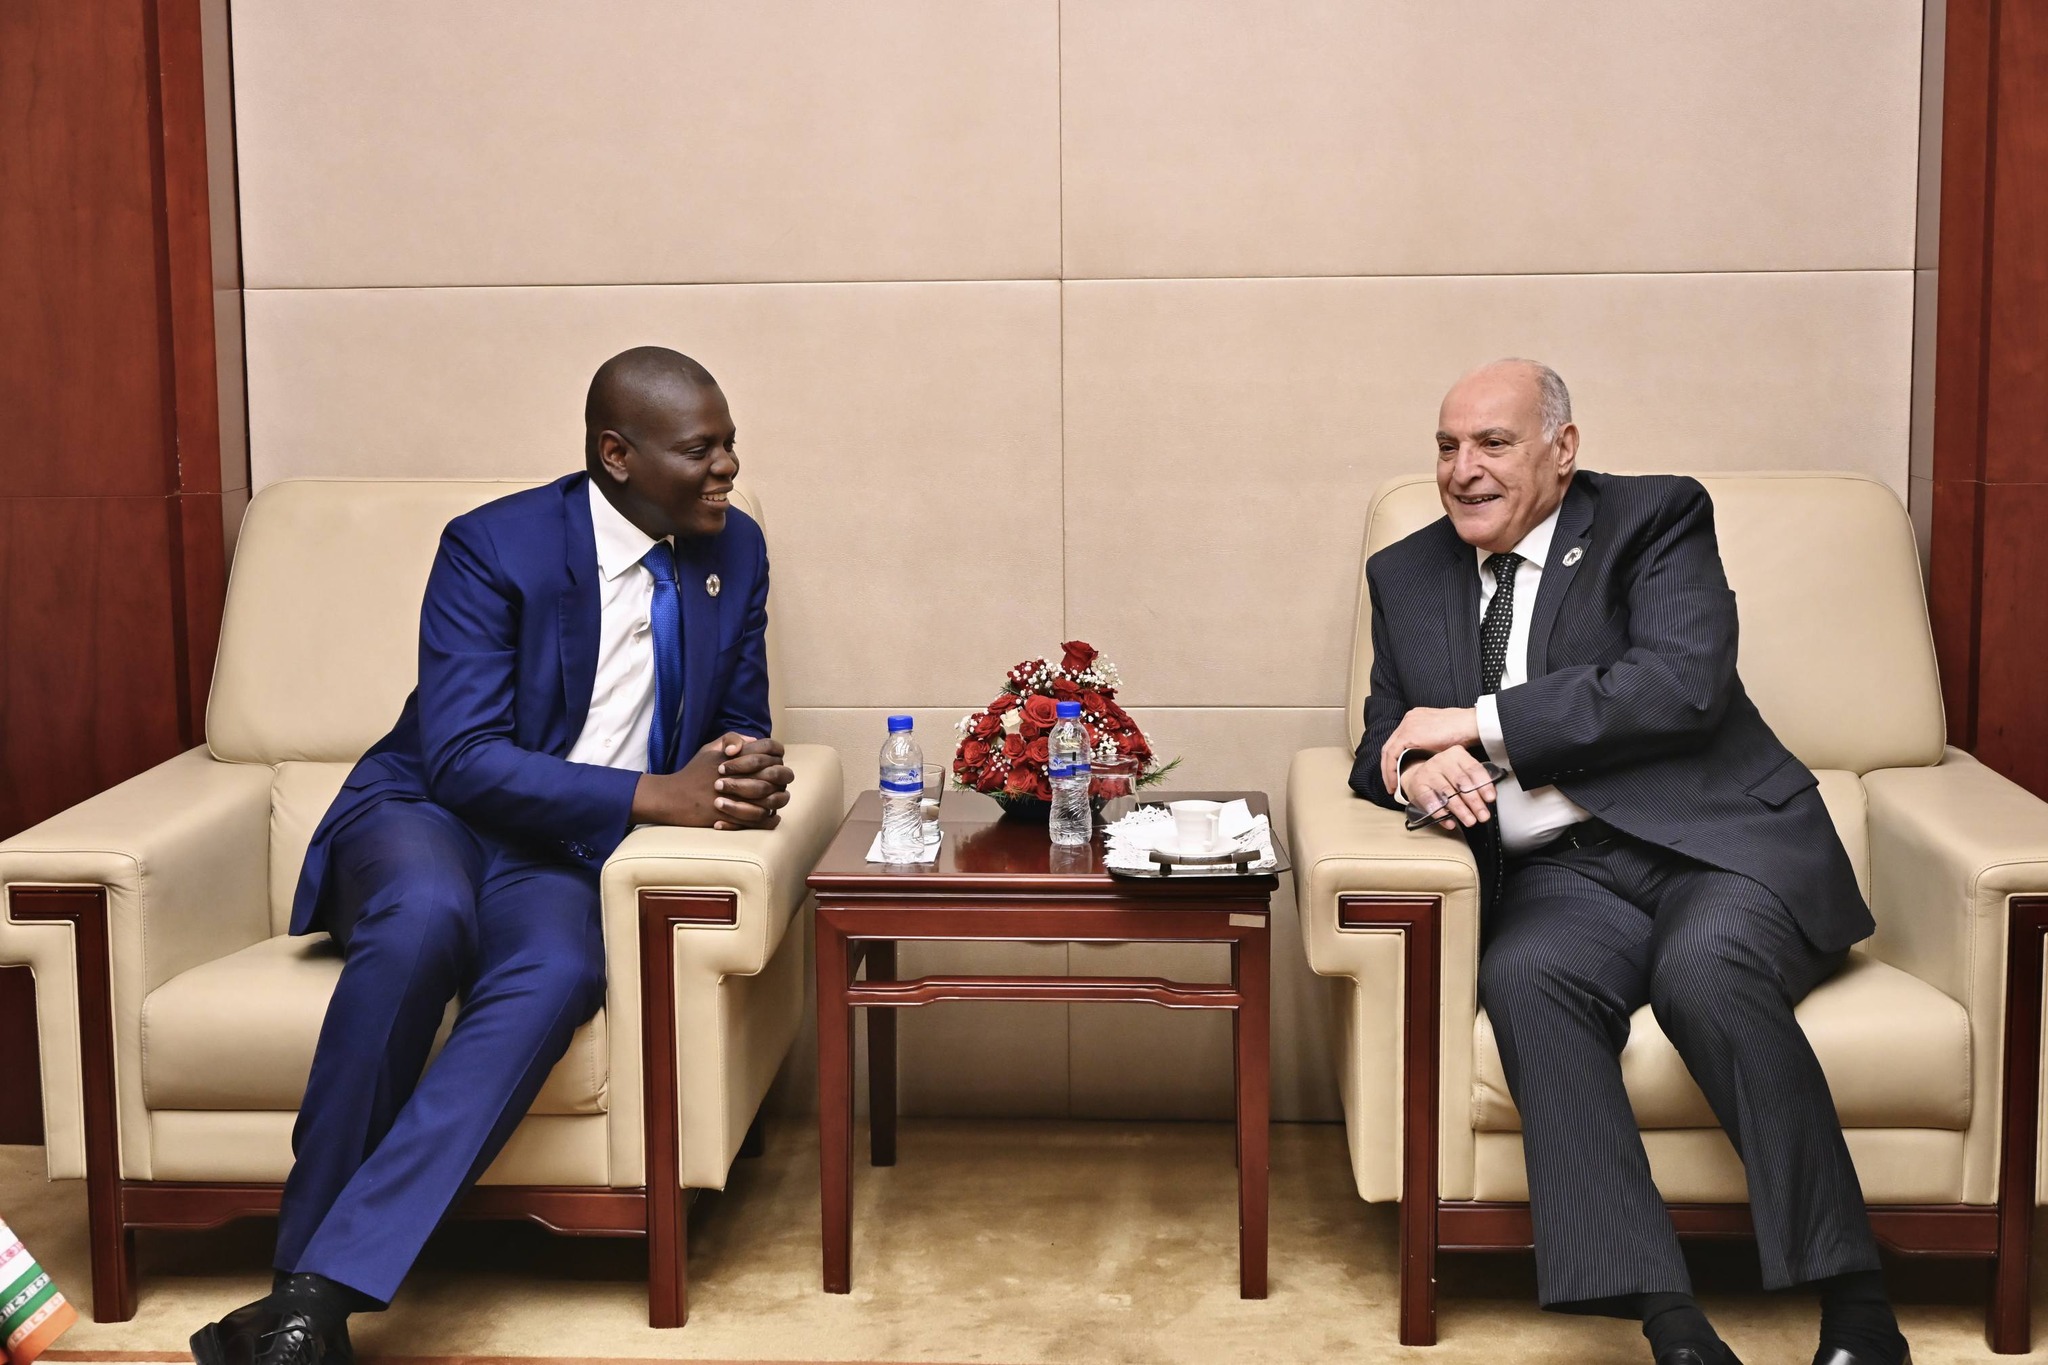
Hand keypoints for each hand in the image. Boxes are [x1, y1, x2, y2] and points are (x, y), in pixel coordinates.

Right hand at [632, 733, 792, 830]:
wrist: (673, 797)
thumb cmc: (693, 772)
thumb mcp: (709, 749)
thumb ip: (731, 739)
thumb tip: (754, 740)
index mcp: (735, 755)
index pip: (770, 750)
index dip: (777, 756)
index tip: (775, 763)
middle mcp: (738, 774)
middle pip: (776, 774)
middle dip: (781, 778)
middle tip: (781, 783)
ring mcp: (735, 796)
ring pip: (771, 798)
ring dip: (778, 799)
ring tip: (778, 799)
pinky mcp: (732, 816)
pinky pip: (760, 819)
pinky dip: (769, 819)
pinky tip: (772, 816)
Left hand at [1378, 706, 1481, 792]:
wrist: (1469, 725)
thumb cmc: (1462, 733)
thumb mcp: (1441, 740)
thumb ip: (1430, 747)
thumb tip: (1427, 763)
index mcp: (1416, 720)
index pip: (1398, 742)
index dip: (1395, 760)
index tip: (1397, 775)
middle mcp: (1408, 720)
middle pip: (1390, 746)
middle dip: (1388, 767)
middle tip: (1391, 784)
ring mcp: (1407, 725)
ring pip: (1388, 750)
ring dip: (1388, 770)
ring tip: (1392, 786)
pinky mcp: (1408, 734)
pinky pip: (1392, 754)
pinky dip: (1390, 769)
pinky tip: (1395, 782)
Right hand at [1400, 748, 1496, 830]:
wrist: (1417, 776)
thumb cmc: (1445, 776)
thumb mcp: (1460, 772)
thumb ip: (1475, 782)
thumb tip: (1489, 798)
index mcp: (1457, 755)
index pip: (1473, 769)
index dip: (1484, 784)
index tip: (1490, 798)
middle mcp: (1442, 761)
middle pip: (1461, 781)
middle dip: (1474, 801)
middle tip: (1483, 816)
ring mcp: (1428, 773)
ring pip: (1447, 792)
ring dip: (1460, 809)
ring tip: (1469, 820)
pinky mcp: (1418, 786)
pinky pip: (1430, 801)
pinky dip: (1441, 813)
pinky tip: (1449, 822)